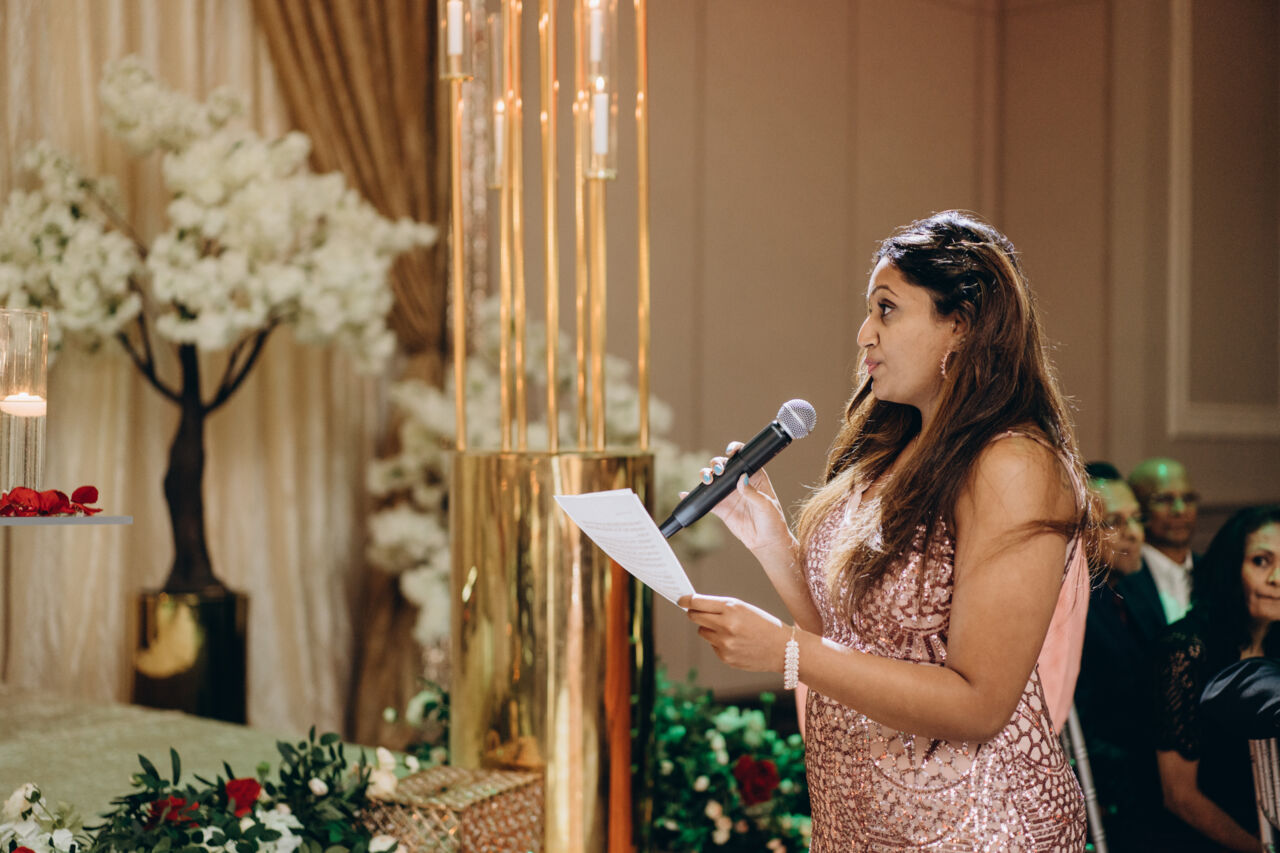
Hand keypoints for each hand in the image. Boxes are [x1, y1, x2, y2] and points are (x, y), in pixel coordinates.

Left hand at [678, 593, 789, 672]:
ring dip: (708, 629)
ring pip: (702, 632)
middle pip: (694, 617)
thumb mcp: (744, 609)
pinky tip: (736, 643)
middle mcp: (726, 625)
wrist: (783, 648)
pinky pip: (713, 645)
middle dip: (694, 613)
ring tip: (728, 630)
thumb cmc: (763, 624)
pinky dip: (719, 643)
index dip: (686, 600)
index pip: (698, 602)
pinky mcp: (725, 657)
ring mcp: (724, 643)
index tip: (680, 600)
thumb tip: (694, 607)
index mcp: (731, 608)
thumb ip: (720, 607)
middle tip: (696, 612)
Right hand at [689, 441, 795, 555]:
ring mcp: (729, 494)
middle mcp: (739, 482)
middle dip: (717, 464)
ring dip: (706, 476)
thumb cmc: (773, 522)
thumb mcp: (766, 506)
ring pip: (713, 480)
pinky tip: (685, 493)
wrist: (766, 542)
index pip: (743, 458)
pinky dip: (694, 496)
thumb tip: (741, 480)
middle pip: (724, 466)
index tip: (730, 452)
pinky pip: (706, 499)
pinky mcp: (721, 508)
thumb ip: (753, 493)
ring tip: (706, 480)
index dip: (735, 451)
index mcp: (755, 477)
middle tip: (717, 471)